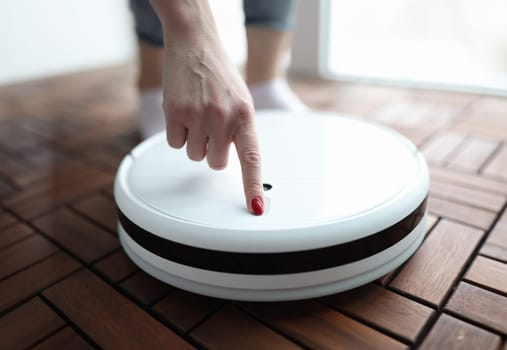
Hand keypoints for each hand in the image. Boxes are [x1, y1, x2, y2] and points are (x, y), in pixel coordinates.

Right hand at [161, 36, 263, 214]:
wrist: (194, 44)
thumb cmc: (218, 73)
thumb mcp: (241, 100)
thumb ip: (241, 129)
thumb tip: (236, 159)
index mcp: (245, 115)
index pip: (251, 158)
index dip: (252, 186)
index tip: (254, 207)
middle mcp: (223, 117)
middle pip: (216, 163)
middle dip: (213, 151)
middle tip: (212, 127)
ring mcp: (198, 115)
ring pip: (195, 156)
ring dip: (195, 142)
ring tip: (197, 115)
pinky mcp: (174, 113)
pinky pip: (176, 144)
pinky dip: (178, 133)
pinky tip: (183, 112)